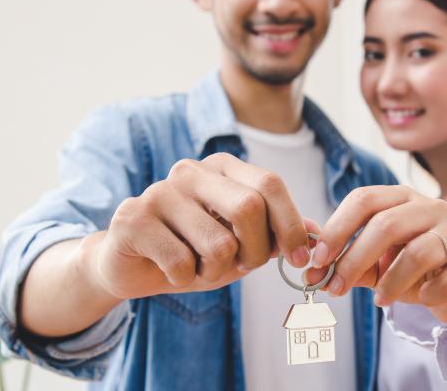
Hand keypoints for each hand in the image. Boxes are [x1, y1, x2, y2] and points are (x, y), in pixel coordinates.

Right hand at [91, 152, 311, 299]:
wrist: (129, 264)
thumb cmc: (192, 250)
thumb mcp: (242, 243)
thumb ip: (277, 234)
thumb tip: (317, 231)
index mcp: (222, 168)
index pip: (270, 184)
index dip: (291, 225)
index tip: (300, 260)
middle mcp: (190, 171)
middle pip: (249, 208)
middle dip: (257, 251)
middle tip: (244, 267)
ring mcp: (159, 191)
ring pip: (218, 243)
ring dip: (216, 271)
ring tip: (199, 267)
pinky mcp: (132, 218)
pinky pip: (181, 262)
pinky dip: (184, 278)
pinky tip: (171, 270)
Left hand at [307, 185, 446, 326]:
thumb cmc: (414, 271)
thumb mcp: (377, 264)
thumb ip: (346, 260)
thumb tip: (309, 264)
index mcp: (402, 199)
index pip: (364, 199)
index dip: (337, 228)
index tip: (318, 259)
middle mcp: (432, 207)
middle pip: (387, 224)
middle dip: (355, 259)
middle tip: (336, 288)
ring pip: (419, 252)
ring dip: (391, 282)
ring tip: (380, 301)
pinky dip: (429, 294)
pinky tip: (423, 299)